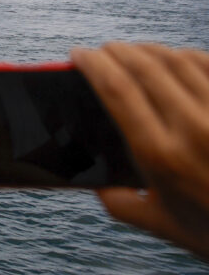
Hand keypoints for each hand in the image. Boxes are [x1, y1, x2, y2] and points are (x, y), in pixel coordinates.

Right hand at [72, 43, 208, 259]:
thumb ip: (120, 203)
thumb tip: (95, 182)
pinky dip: (186, 56)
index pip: (117, 90)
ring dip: (148, 50)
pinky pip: (208, 64)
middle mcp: (193, 129)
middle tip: (102, 51)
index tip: (78, 54)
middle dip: (116, 51)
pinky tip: (175, 59)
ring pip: (177, 59)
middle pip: (144, 66)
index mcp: (161, 156)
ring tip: (134, 53)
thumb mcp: (162, 224)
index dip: (93, 64)